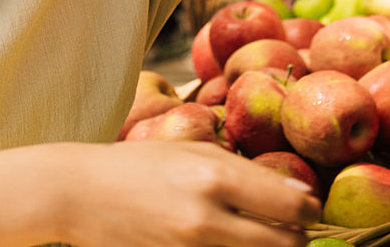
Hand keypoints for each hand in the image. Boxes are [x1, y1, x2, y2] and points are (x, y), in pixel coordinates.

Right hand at [61, 141, 320, 246]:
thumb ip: (246, 171)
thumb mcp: (192, 151)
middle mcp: (207, 219)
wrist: (78, 194)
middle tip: (290, 231)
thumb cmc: (138, 165)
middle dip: (295, 238)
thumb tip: (300, 193)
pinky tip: (229, 243)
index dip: (311, 211)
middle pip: (285, 245)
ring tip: (257, 236)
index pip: (293, 206)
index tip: (308, 209)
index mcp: (216, 178)